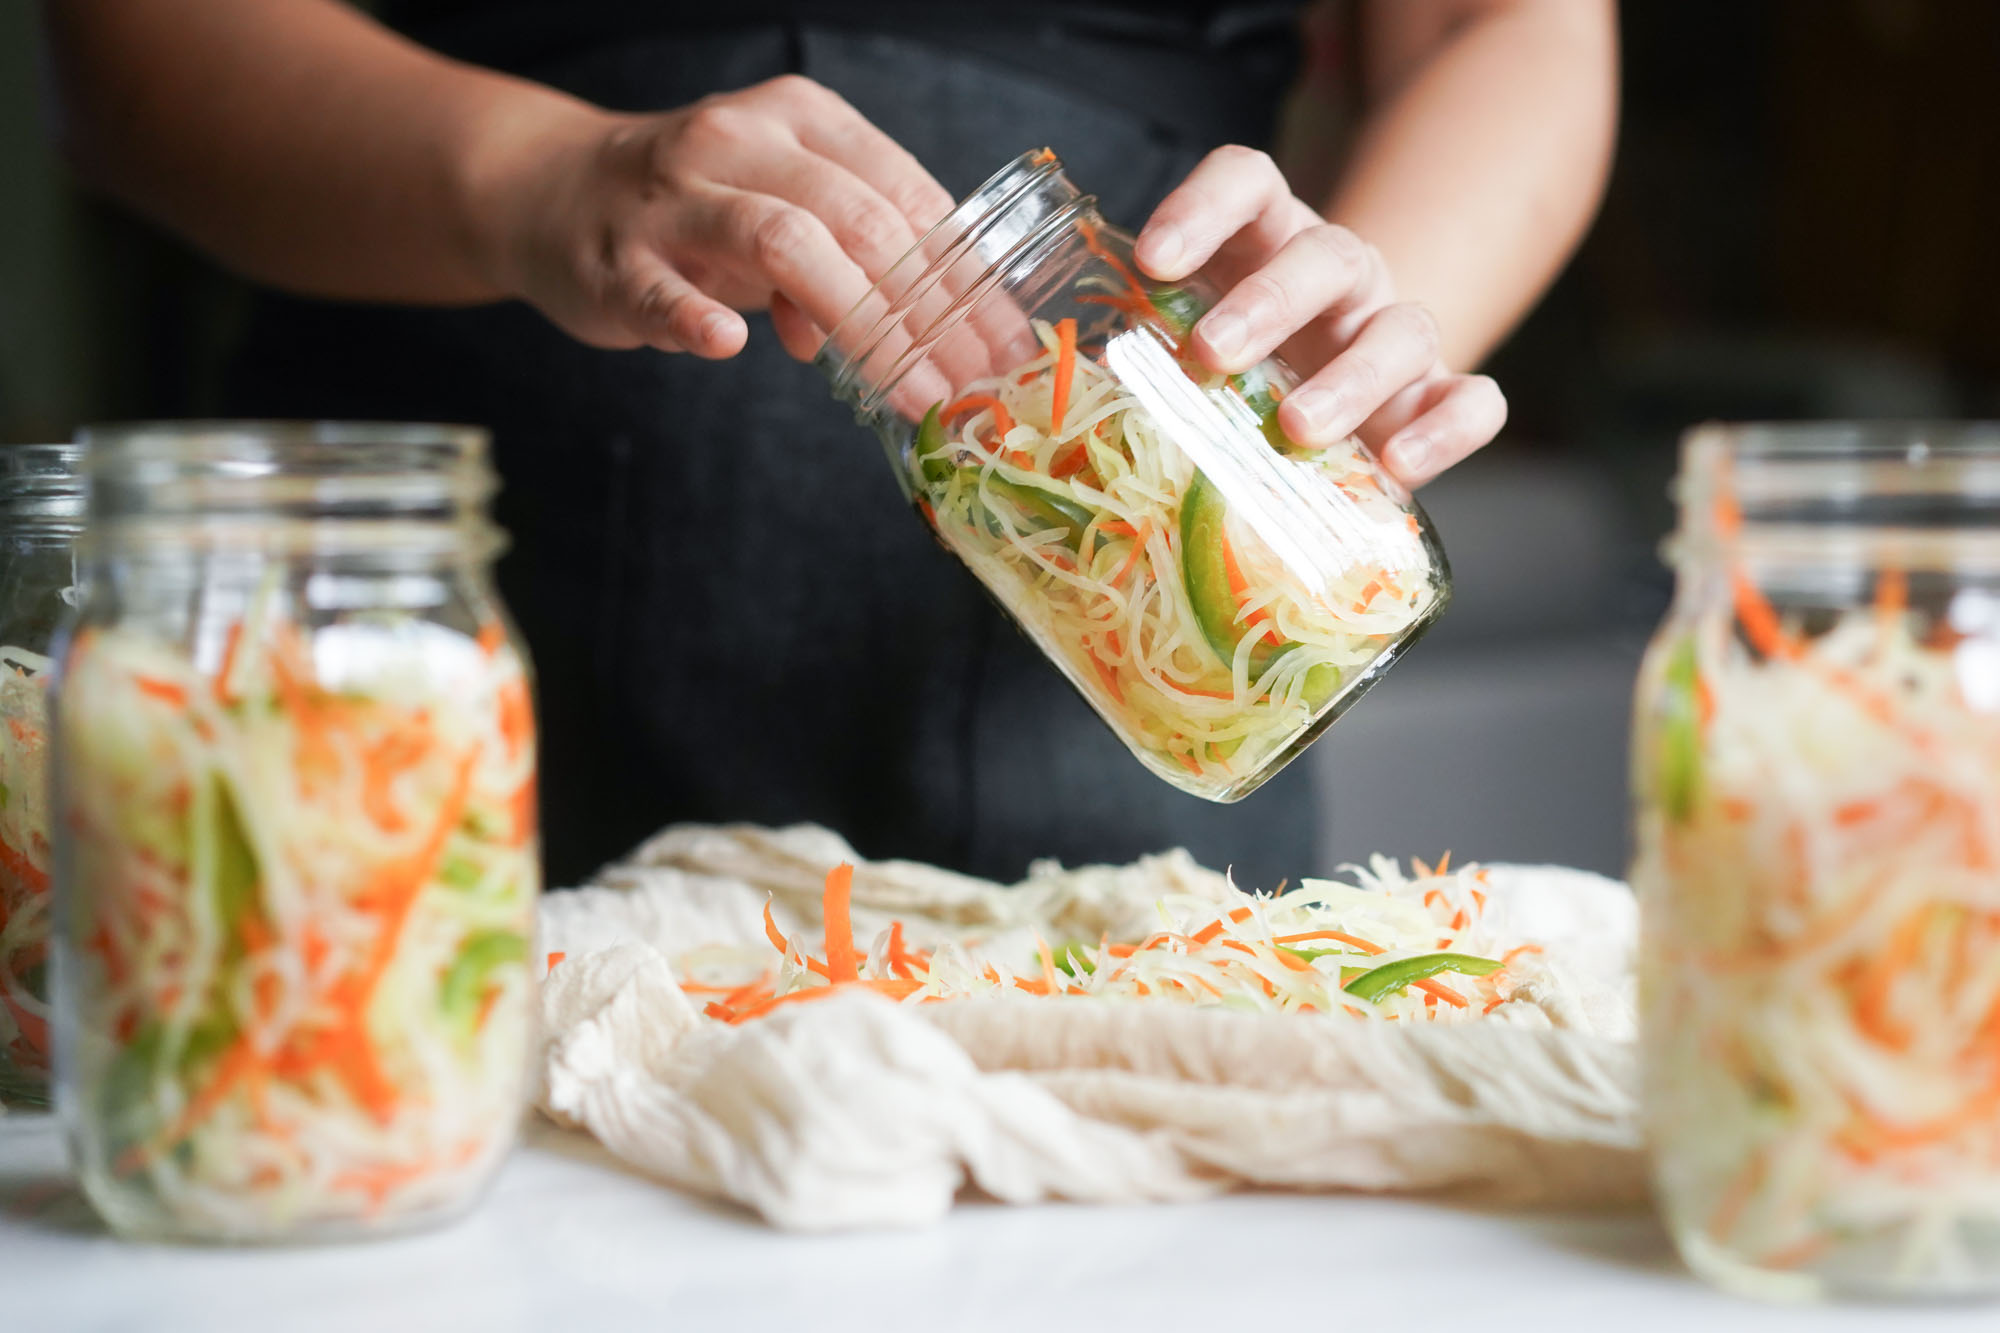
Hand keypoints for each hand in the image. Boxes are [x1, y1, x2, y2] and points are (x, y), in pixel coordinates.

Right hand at [470, 75, 954, 360]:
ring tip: (906, 390)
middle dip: (930, 313)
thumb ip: (856, 266)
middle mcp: (740, 144)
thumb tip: (923, 343)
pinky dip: (698, 317)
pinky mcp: (615, 259)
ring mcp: (672, 200)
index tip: (1008, 348)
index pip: (908, 196)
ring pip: (780, 242)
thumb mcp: (786, 210)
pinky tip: (732, 343)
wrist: (551, 189)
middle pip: (858, 220)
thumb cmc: (695, 209)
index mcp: (802, 122)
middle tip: (972, 386)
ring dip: (857, 324)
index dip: (968, 279)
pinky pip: (661, 289)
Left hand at [1133, 147, 1505, 485]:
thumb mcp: (1185, 347)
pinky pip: (1474, 401)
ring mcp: (1395, 334)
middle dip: (1267, 302)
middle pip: (1322, 256)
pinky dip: (1445, 431)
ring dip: (1349, 378)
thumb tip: (1053, 407)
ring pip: (1401, 328)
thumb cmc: (1238, 374)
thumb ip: (1142, 354)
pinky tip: (1401, 466)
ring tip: (1296, 427)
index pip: (1247, 184)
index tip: (1153, 261)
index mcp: (1268, 241)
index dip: (1202, 208)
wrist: (1329, 403)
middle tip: (1213, 354)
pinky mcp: (1440, 398)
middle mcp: (1340, 276)